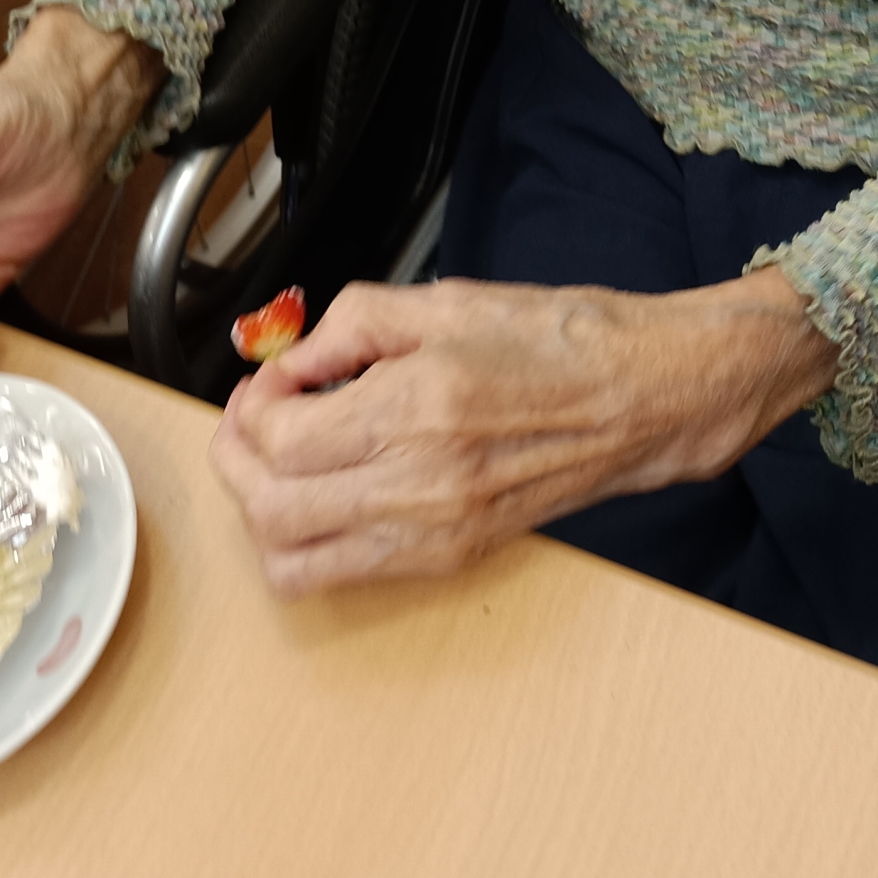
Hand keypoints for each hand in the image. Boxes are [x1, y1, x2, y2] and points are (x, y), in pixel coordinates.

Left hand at [208, 268, 835, 595]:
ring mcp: (434, 532)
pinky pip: (343, 577)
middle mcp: (419, 483)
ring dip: (261, 514)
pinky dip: (307, 543)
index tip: (266, 377)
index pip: (279, 436)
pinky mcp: (449, 558)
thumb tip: (289, 360)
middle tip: (248, 421)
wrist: (641, 397)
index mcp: (415, 406)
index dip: (251, 404)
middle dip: (236, 462)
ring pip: (293, 561)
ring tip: (276, 463)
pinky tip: (322, 492)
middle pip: (270, 508)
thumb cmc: (558, 340)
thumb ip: (350, 324)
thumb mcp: (444, 300)